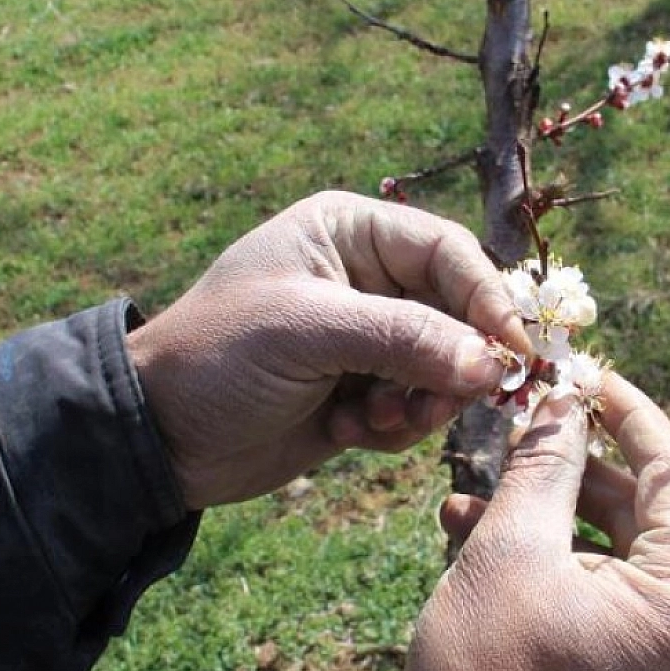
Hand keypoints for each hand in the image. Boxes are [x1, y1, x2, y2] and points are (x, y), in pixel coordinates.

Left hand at [127, 192, 531, 508]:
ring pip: (444, 368)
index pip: (448, 251)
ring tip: (378, 421)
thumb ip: (405, 339)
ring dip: (422, 403)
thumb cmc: (218, 357)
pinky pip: (415, 409)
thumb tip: (494, 364)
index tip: (512, 351)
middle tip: (443, 403)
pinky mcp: (360, 395)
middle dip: (454, 363)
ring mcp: (364, 340)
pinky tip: (347, 433)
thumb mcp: (310, 333)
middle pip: (458, 314)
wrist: (157, 437)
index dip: (487, 298)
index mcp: (348, 233)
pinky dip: (394, 428)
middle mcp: (364, 279)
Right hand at [394, 374, 669, 670]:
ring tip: (467, 499)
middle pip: (649, 515)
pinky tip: (480, 544)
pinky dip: (559, 570)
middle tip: (518, 426)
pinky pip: (614, 601)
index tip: (581, 371)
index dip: (625, 412)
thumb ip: (544, 463)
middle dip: (572, 470)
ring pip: (621, 556)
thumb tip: (562, 398)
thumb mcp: (510, 552)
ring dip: (551, 520)